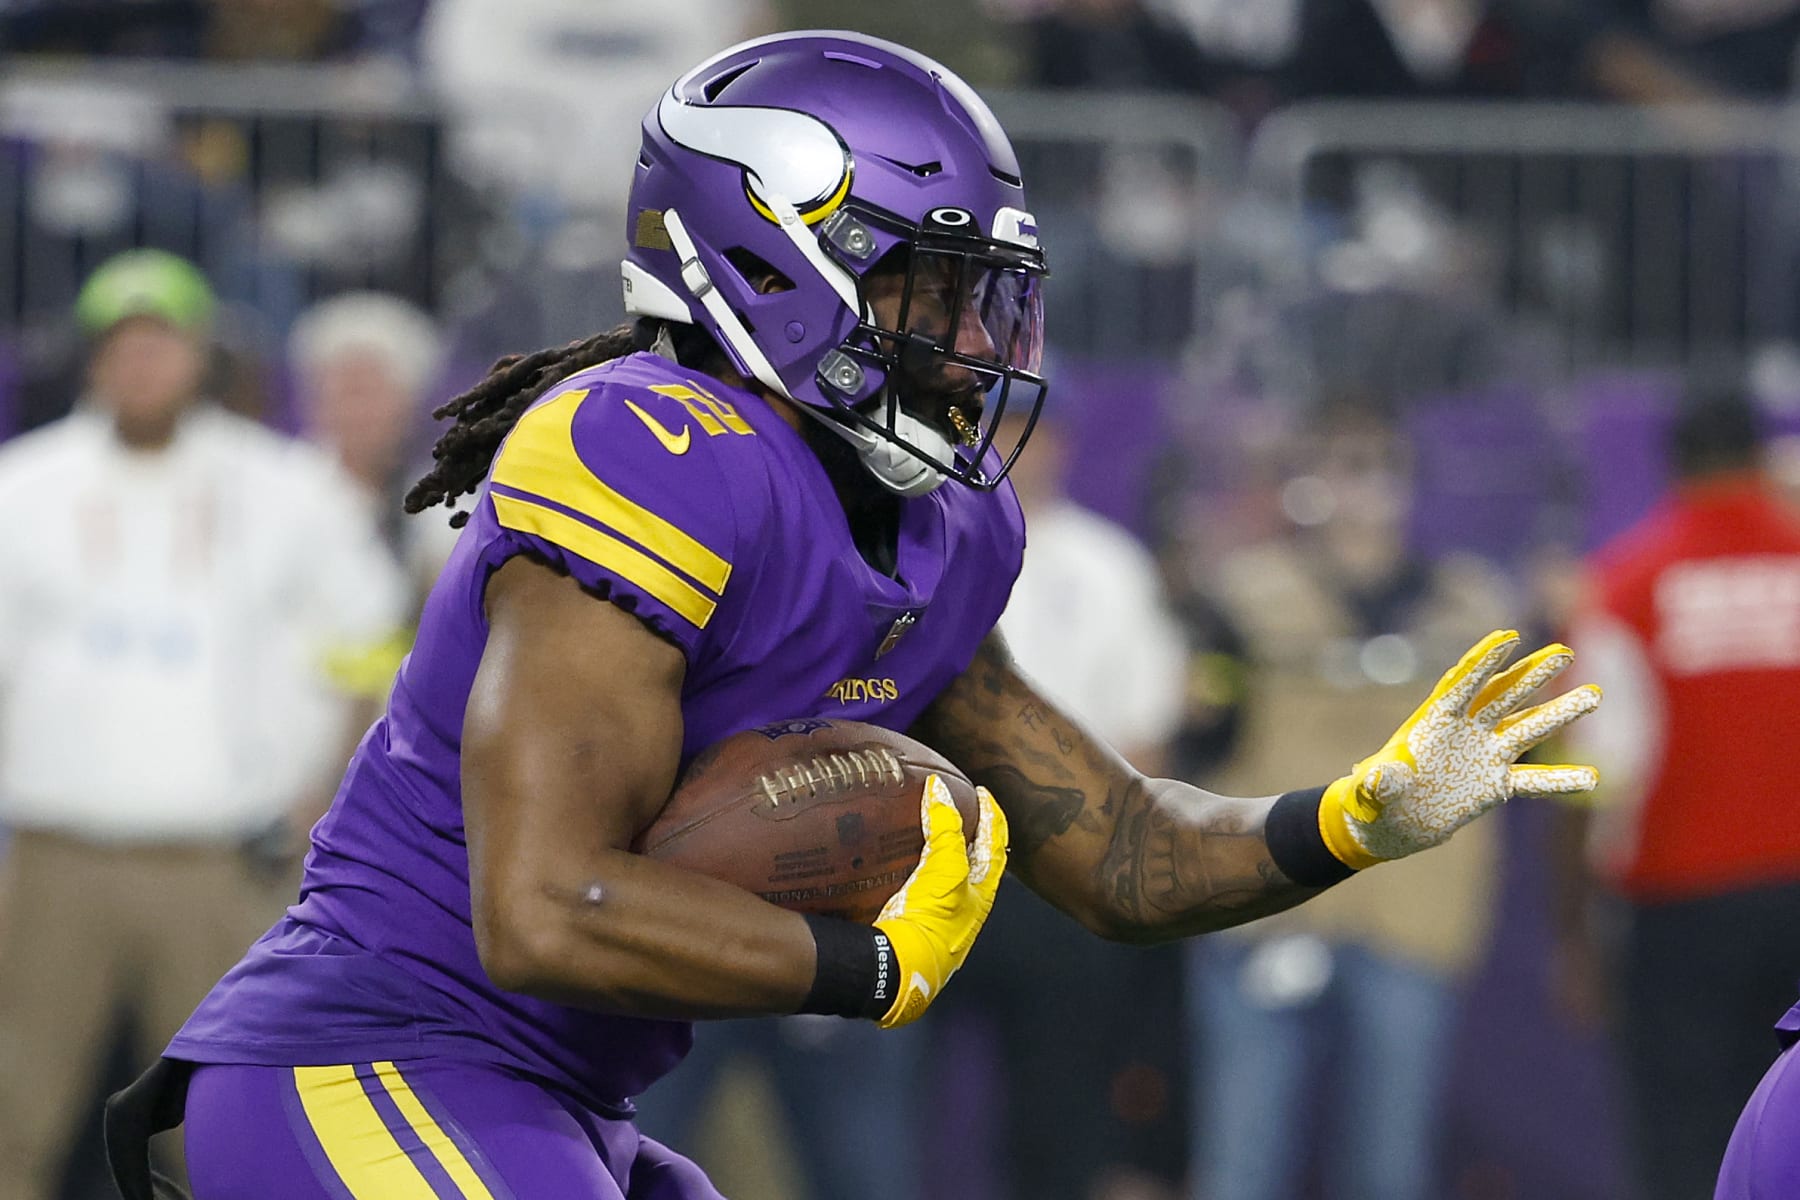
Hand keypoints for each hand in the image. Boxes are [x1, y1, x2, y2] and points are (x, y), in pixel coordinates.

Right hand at [872, 775, 1007, 1028]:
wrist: (897, 966)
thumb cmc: (932, 920)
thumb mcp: (947, 868)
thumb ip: (946, 827)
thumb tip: (939, 789)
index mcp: (982, 894)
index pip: (996, 845)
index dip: (992, 816)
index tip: (983, 792)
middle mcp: (965, 907)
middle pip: (974, 861)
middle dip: (970, 834)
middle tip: (959, 806)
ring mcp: (938, 916)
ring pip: (946, 874)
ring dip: (942, 850)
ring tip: (928, 824)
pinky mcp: (912, 921)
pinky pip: (917, 885)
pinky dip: (913, 866)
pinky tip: (897, 857)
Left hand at [1319, 629, 1601, 866]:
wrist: (1392, 823)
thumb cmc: (1374, 798)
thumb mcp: (1372, 791)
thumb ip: (1380, 783)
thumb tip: (1380, 777)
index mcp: (1434, 722)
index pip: (1462, 685)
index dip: (1483, 662)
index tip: (1509, 638)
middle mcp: (1465, 732)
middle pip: (1503, 696)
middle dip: (1532, 674)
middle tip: (1565, 652)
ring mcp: (1484, 756)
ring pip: (1527, 728)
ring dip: (1559, 713)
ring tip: (1594, 694)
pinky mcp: (1495, 784)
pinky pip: (1533, 780)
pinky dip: (1561, 779)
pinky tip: (1592, 776)